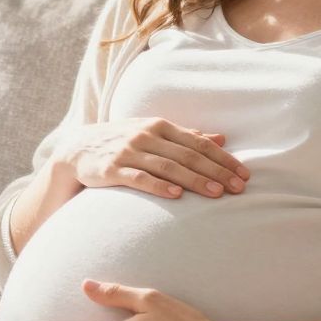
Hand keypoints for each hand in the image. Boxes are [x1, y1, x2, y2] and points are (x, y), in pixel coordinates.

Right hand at [54, 117, 247, 199]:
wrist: (77, 149)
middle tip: (238, 187)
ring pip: (168, 166)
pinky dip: (158, 185)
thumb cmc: (123, 142)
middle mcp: (145, 135)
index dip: (223, 158)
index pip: (198, 143)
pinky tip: (176, 194)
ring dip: (194, 180)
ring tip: (216, 193)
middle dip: (216, 171)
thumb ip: (186, 137)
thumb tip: (221, 139)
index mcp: (159, 126)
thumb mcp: (153, 134)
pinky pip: (138, 177)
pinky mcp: (111, 169)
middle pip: (188, 155)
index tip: (243, 174)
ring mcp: (127, 151)